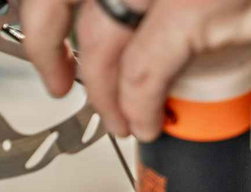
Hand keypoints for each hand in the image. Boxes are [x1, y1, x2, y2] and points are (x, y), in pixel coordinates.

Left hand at [22, 0, 250, 140]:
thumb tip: (151, 22)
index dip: (52, 8)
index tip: (59, 40)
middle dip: (47, 38)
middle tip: (62, 81)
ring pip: (99, 29)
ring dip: (97, 85)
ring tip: (116, 117)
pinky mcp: (203, 4)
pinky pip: (145, 64)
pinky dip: (135, 100)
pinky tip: (143, 122)